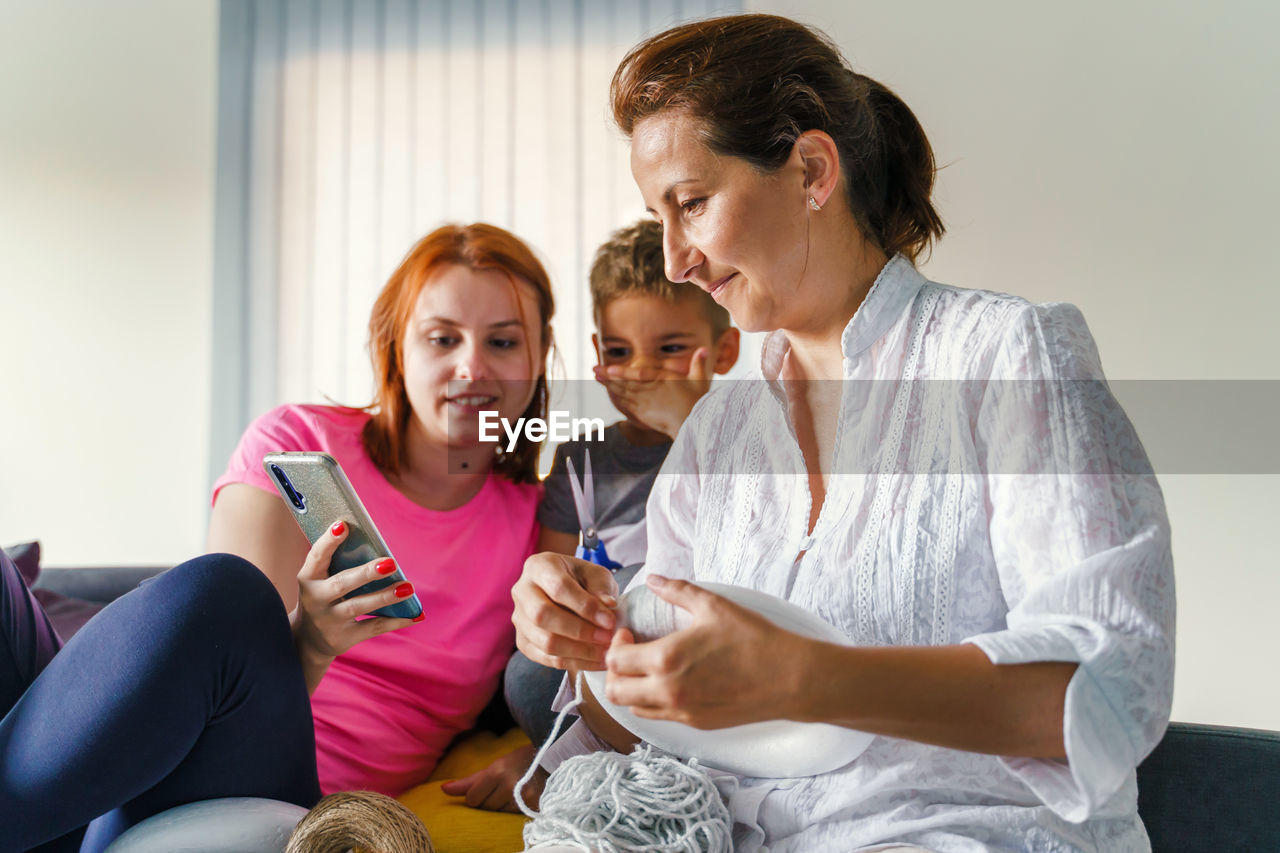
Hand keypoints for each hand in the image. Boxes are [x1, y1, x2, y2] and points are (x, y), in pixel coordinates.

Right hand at [291, 520, 418, 666]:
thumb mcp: (320, 580)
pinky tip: (416, 615)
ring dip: (385, 596)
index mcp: (308, 578)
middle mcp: (315, 600)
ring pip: (359, 606)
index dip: (329, 541)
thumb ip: (339, 563)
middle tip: (391, 563)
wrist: (307, 640)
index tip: (343, 525)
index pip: (317, 556)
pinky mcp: (343, 638)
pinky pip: (373, 627)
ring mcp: (329, 621)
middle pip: (342, 584)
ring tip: (408, 587)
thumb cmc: (323, 597)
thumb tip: (375, 543)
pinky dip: (396, 621)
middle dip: (366, 573)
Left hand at [440, 744, 544, 811]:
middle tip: (501, 789)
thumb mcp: (493, 767)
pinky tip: (519, 800)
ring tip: (511, 793)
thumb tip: (443, 789)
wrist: (549, 760)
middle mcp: (509, 785)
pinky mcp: (532, 806)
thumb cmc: (517, 762)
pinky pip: (512, 816)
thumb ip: (468, 782)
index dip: (476, 796)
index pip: (472, 798)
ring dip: (501, 806)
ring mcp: (522, 797)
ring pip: (498, 813)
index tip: (487, 788)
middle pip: (485, 807)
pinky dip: (513, 810)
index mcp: (497, 772)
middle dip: (489, 801)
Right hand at [512, 552, 619, 670]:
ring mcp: (519, 618)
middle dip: (579, 631)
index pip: (558, 587)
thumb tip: (608, 606)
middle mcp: (522, 591)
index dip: (585, 606)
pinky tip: (595, 661)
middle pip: (542, 615)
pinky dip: (573, 662)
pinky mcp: (523, 641)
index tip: (610, 620)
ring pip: (543, 641)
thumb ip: (602, 588)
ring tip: (605, 652)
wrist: (569, 592)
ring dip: (578, 651)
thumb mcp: (596, 575)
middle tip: (607, 638)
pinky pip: (545, 658)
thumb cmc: (583, 580)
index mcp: (539, 566)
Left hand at [593, 347, 711, 439]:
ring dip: (609, 385)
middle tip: (594, 369)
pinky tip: (609, 392)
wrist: (693, 425)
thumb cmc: (697, 403)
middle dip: (608, 376)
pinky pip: (628, 405)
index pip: (638, 375)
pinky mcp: (644, 415)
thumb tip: (704, 349)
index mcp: (662, 381)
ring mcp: (646, 404)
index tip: (609, 369)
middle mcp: (651, 392)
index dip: (621, 372)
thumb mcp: (699, 381)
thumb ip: (699, 364)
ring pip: (624, 393)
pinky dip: (617, 398)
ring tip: (596, 377)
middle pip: (626, 383)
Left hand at [602, 576, 809, 728]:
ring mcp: (681, 712)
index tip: (629, 632)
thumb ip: (678, 591)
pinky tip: (669, 681)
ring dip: (631, 688)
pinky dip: (652, 701)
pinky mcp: (696, 724)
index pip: (616, 659)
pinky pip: (658, 716)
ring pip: (633, 708)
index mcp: (666, 659)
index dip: (615, 643)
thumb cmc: (754, 639)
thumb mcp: (714, 606)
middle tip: (631, 652)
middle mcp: (667, 691)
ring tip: (648, 668)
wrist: (789, 678)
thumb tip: (653, 580)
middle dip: (615, 670)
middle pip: (615, 691)